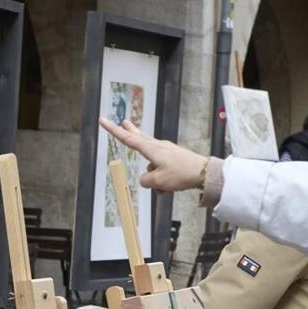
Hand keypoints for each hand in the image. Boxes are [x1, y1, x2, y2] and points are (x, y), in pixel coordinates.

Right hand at [99, 117, 219, 200]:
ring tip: (165, 188)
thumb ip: (145, 180)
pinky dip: (162, 181)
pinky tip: (170, 188)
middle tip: (124, 122)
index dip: (113, 131)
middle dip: (131, 132)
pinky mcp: (174, 158)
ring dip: (154, 179)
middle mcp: (158, 147)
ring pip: (152, 166)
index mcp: (151, 149)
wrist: (203, 173)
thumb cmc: (180, 174)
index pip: (127, 139)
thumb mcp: (157, 181)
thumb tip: (146, 179)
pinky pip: (161, 171)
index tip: (103, 120)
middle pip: (140, 139)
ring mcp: (167, 151)